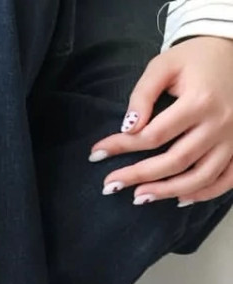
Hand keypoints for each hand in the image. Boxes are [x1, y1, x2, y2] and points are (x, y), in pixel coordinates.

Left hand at [90, 36, 232, 205]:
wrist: (232, 50)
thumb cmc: (194, 59)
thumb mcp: (164, 66)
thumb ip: (143, 94)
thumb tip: (127, 127)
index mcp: (200, 100)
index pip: (154, 135)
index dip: (122, 146)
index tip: (97, 153)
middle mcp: (221, 122)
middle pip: (176, 160)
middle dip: (139, 176)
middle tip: (110, 185)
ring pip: (201, 176)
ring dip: (168, 192)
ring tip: (138, 198)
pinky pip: (227, 179)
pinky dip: (205, 193)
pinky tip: (180, 199)